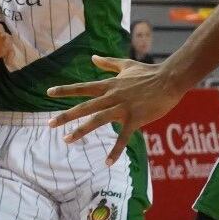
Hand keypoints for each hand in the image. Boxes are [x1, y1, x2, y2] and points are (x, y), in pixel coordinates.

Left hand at [46, 56, 185, 164]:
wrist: (169, 79)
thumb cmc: (149, 72)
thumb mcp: (125, 65)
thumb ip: (108, 63)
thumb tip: (93, 57)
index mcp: (109, 85)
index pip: (83, 88)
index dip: (65, 90)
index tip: (48, 92)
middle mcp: (112, 96)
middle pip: (84, 106)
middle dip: (66, 115)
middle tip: (49, 124)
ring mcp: (123, 108)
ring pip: (97, 120)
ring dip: (81, 131)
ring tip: (67, 140)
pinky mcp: (135, 119)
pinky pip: (123, 137)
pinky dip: (115, 150)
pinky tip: (107, 162)